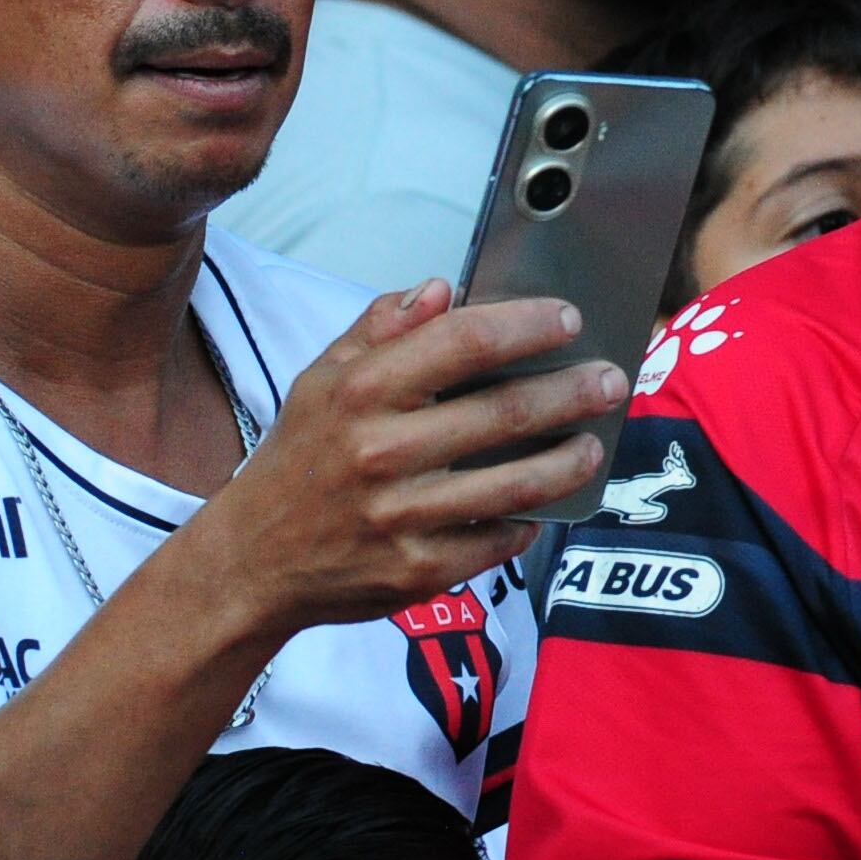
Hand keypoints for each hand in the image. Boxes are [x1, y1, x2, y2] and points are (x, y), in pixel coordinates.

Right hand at [182, 280, 622, 639]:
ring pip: (516, 482)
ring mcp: (400, 516)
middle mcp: (382, 452)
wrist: (248, 562)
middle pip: (505, 411)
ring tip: (594, 445)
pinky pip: (495, 539)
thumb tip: (440, 288)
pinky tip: (543, 504)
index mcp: (361, 392)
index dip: (527, 324)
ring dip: (569, 460)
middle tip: (611, 379)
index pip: (465, 341)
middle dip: (573, 391)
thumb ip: (381, 329)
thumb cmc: (298, 461)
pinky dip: (526, 521)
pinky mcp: (415, 571)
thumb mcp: (320, 380)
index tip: (569, 318)